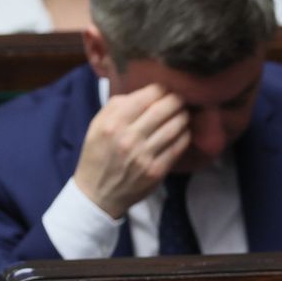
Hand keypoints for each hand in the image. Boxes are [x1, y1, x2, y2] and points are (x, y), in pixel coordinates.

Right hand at [74, 83, 189, 218]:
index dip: (161, 89)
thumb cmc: (98, 155)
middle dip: (177, 100)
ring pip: (174, 127)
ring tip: (184, 112)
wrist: (97, 193)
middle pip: (163, 110)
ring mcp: (144, 156)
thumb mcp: (96, 126)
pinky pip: (178, 147)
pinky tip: (185, 131)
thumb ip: (116, 106)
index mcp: (112, 124)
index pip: (144, 98)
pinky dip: (185, 135)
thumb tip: (143, 92)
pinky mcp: (156, 171)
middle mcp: (129, 138)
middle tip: (182, 97)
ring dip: (183, 117)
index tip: (167, 87)